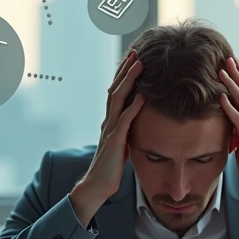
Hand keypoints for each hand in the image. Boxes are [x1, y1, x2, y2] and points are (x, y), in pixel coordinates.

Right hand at [70, 50, 143, 225]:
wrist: (97, 186)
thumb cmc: (110, 167)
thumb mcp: (121, 144)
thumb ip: (126, 130)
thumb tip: (136, 120)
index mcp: (111, 121)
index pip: (117, 92)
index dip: (125, 75)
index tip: (135, 59)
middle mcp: (108, 121)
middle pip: (116, 89)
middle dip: (126, 70)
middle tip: (136, 52)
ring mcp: (110, 130)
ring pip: (118, 99)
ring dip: (129, 81)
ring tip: (139, 65)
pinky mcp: (115, 142)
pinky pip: (125, 121)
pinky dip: (133, 107)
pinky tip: (142, 96)